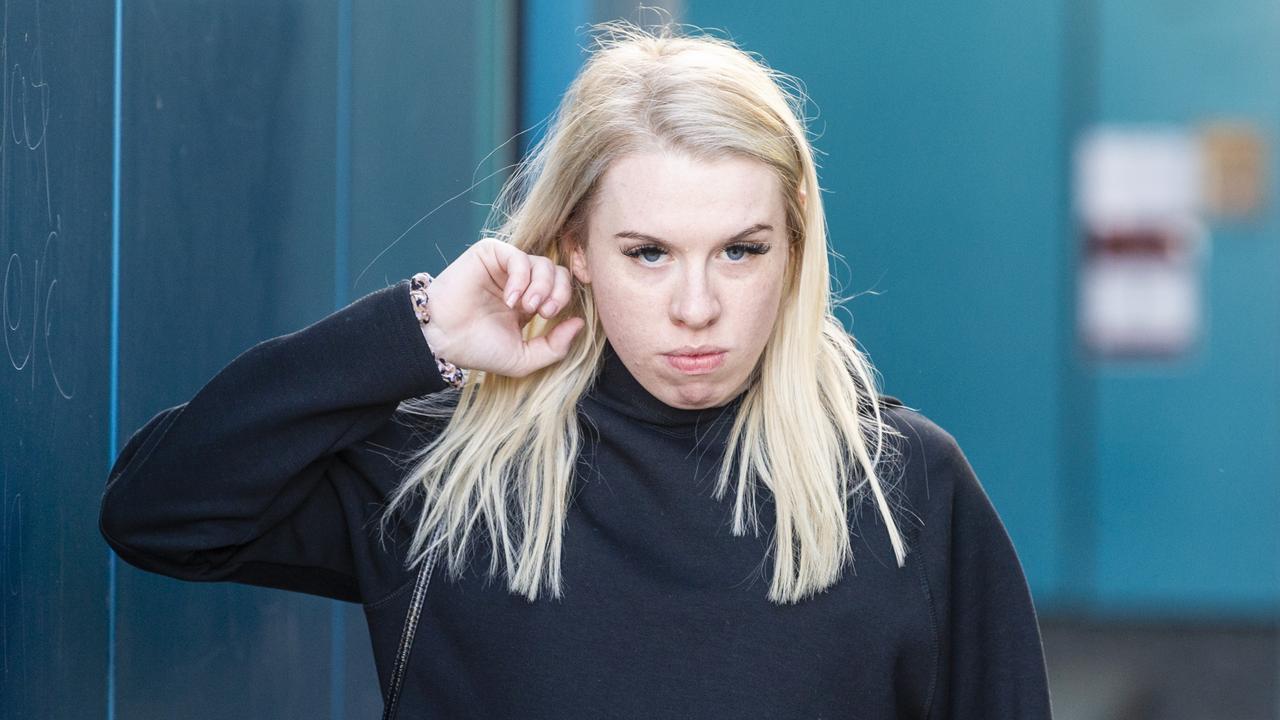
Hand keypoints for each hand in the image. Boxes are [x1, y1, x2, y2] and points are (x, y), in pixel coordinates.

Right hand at [418, 237, 585, 377]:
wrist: (442, 339)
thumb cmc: (478, 349)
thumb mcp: (524, 358)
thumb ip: (555, 347)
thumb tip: (580, 324)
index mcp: (529, 302)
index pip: (562, 288)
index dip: (566, 299)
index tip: (553, 318)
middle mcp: (519, 282)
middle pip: (558, 272)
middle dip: (558, 292)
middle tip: (543, 312)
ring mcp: (505, 267)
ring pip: (542, 263)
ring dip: (540, 287)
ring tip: (524, 308)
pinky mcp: (489, 254)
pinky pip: (518, 257)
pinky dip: (521, 278)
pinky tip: (510, 299)